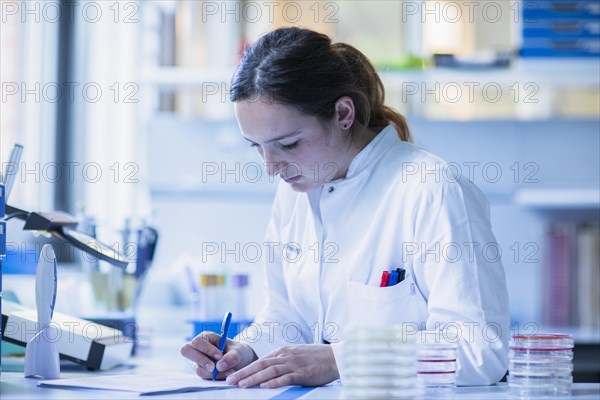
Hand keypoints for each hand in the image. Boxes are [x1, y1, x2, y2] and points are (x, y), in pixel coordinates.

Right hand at [180, 331, 256, 379]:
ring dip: (213, 372)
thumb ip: (231, 357)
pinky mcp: (202, 371)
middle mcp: (199, 348)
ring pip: (197, 368)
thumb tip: (219, 366)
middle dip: (201, 360)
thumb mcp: (238, 351)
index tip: (219, 356)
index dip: (206, 349)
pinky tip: (227, 374)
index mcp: (206, 337)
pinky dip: (216, 377)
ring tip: (230, 371)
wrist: (240, 361)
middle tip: (214, 368)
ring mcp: (198, 361)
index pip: (198, 342)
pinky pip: (204, 376)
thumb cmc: (236, 352)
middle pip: (186, 351)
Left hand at [225, 344, 339, 387]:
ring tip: (242, 385)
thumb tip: (266, 371)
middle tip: (230, 380)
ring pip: (270, 371)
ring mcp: (294, 364)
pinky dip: (274, 382)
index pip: (260, 361)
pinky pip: (286, 378)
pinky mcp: (303, 373)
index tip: (233, 375)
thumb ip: (281, 361)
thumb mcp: (295, 355)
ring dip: (254, 378)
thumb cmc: (315, 357)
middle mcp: (286, 356)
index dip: (245, 368)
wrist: (334, 357)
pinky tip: (264, 386)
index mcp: (282, 351)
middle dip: (244, 373)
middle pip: (261, 365)